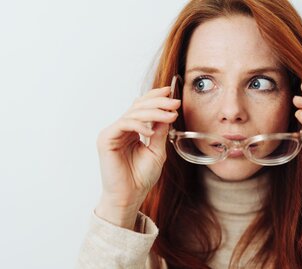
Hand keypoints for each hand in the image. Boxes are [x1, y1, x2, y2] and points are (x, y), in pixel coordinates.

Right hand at [95, 86, 180, 226]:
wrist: (130, 196)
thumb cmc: (141, 177)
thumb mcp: (156, 150)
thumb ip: (159, 132)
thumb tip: (167, 113)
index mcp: (132, 130)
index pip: (142, 107)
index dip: (155, 97)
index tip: (170, 92)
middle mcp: (122, 128)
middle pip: (139, 106)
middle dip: (158, 102)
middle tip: (174, 103)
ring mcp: (113, 132)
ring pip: (133, 113)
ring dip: (154, 112)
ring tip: (170, 115)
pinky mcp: (106, 138)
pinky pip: (124, 124)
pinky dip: (139, 125)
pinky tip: (150, 132)